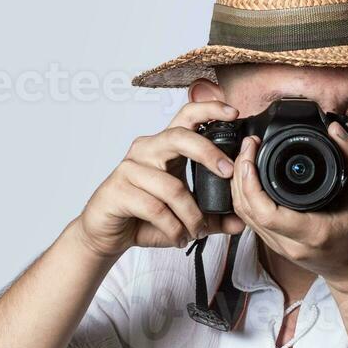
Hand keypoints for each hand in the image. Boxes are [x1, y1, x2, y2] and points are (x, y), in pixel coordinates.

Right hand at [75, 100, 248, 258]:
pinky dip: (173, 228)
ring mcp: (130, 168)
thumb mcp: (185, 216)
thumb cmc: (144, 217)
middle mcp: (146, 150)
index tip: (234, 112)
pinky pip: (155, 208)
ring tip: (196, 232)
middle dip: (208, 153)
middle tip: (228, 173)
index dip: (210, 110)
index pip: (186, 116)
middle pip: (179, 138)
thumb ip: (213, 217)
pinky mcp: (118, 190)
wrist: (107, 233)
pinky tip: (178, 237)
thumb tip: (240, 222)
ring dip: (191, 216)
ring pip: (173, 187)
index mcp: (164, 147)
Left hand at [229, 121, 347, 286]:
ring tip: (246, 155)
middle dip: (239, 174)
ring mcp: (279, 247)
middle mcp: (291, 244)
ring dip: (238, 184)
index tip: (251, 154)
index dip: (249, 182)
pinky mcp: (273, 244)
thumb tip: (335, 130)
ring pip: (243, 215)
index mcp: (313, 232)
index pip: (266, 212)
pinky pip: (249, 219)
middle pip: (247, 210)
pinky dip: (244, 195)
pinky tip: (248, 176)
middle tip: (248, 146)